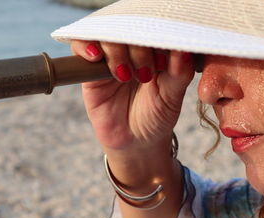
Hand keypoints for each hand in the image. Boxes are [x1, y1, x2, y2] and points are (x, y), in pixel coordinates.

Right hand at [71, 40, 194, 152]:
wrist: (136, 143)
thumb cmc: (156, 117)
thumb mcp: (172, 97)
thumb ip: (179, 73)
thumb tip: (183, 49)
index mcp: (154, 51)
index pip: (151, 28)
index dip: (155, 38)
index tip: (163, 61)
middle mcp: (132, 51)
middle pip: (128, 28)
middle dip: (138, 48)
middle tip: (146, 74)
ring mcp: (110, 59)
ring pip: (105, 35)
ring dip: (115, 51)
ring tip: (125, 75)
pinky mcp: (90, 71)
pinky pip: (81, 48)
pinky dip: (86, 47)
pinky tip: (96, 57)